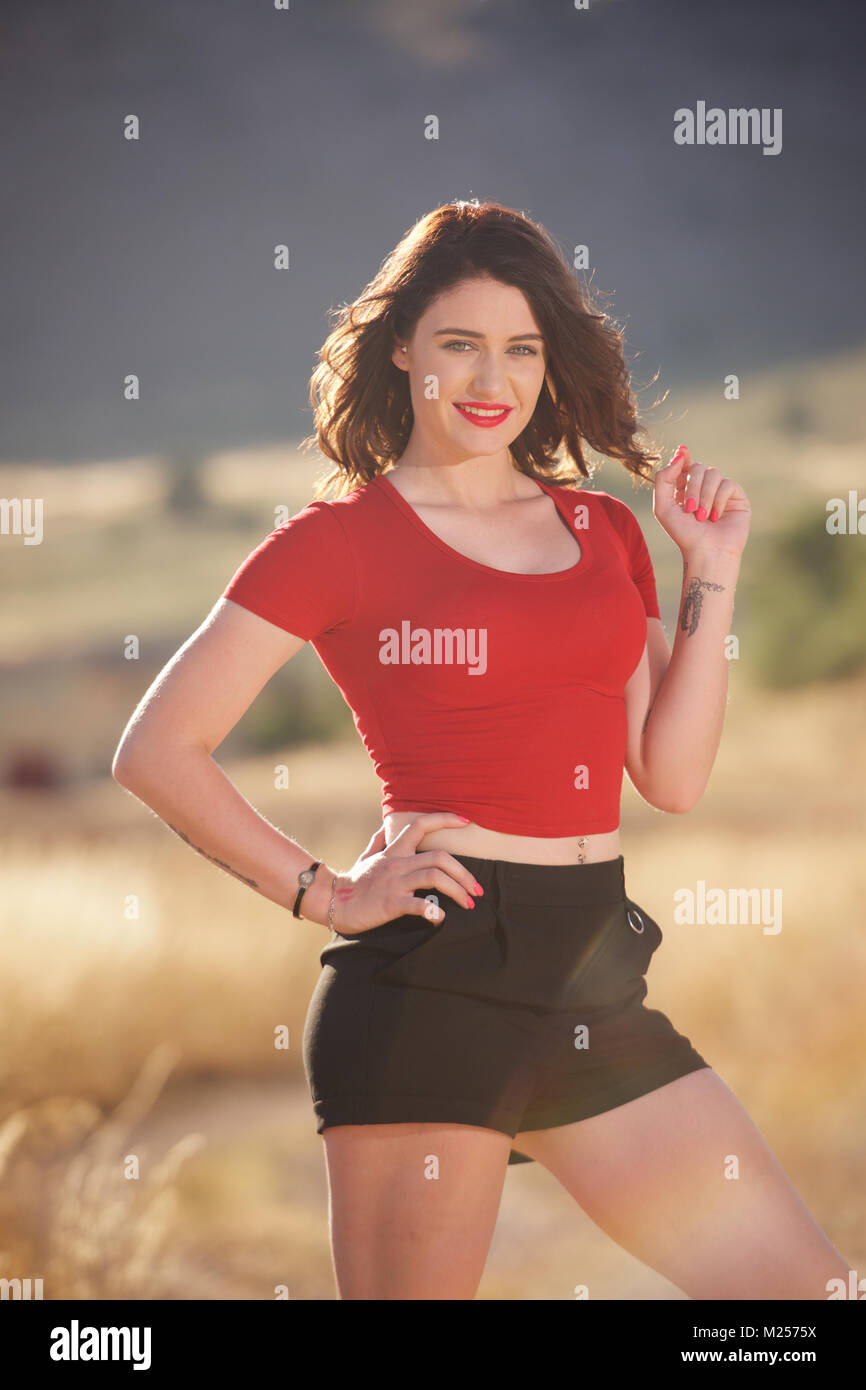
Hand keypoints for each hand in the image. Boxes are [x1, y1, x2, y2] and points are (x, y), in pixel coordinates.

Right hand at [329, 812, 481, 935]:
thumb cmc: (354, 882)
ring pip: (435, 877)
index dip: (445, 818)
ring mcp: (395, 882)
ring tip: (469, 904)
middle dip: (464, 873)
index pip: (421, 824)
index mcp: (395, 851)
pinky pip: (417, 904)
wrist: (333, 902)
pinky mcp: (390, 903)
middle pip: (440, 857)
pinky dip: (433, 911)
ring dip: (457, 890)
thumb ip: (378, 841)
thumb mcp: (366, 857)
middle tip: (477, 890)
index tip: (466, 821)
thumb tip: (386, 826)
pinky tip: (441, 918)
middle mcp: (398, 862)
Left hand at [653, 445, 750, 561]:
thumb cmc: (683, 534)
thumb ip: (664, 479)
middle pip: (697, 468)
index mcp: (684, 489)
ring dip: (705, 495)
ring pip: (713, 473)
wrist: (706, 552)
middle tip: (690, 509)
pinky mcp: (737, 497)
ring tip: (702, 517)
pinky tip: (716, 517)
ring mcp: (721, 492)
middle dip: (692, 486)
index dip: (683, 456)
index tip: (683, 450)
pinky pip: (728, 484)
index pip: (685, 465)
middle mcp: (703, 488)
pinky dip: (719, 500)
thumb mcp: (663, 507)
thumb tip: (680, 454)